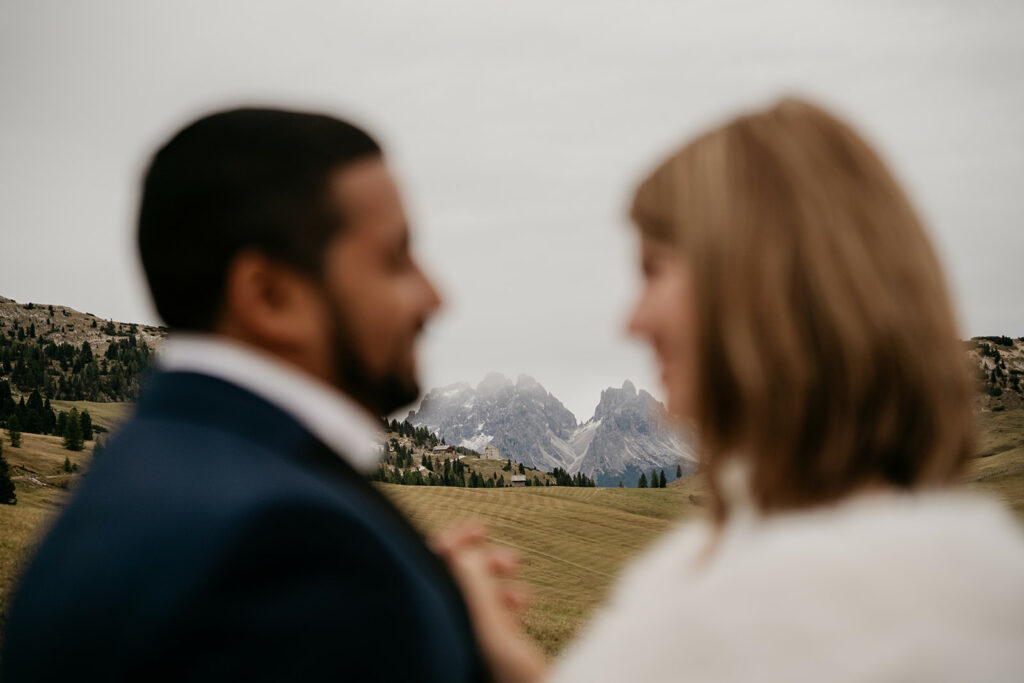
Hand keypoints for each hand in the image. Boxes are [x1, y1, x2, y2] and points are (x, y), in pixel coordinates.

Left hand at [433, 522, 547, 682]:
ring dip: (499, 583)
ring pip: (475, 597)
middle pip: (454, 579)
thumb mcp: (490, 631)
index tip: (483, 527)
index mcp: (439, 620)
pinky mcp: (485, 654)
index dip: (455, 541)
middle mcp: (447, 628)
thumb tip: (460, 550)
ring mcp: (465, 642)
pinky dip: (505, 604)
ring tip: (521, 592)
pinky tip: (522, 605)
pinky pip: (489, 617)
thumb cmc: (511, 678)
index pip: (432, 568)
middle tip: (512, 561)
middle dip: (485, 562)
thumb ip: (472, 587)